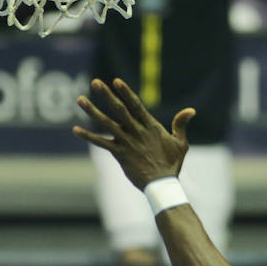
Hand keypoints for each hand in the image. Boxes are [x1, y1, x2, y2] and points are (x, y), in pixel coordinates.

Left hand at [73, 78, 195, 188]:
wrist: (161, 184)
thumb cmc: (172, 164)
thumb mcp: (180, 143)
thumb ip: (181, 125)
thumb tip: (191, 110)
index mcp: (150, 126)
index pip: (136, 105)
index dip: (126, 92)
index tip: (116, 81)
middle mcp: (136, 132)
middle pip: (118, 109)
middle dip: (106, 95)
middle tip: (94, 82)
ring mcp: (126, 142)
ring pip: (106, 123)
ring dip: (92, 111)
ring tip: (80, 99)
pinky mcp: (119, 154)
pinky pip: (101, 143)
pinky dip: (88, 136)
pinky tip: (75, 130)